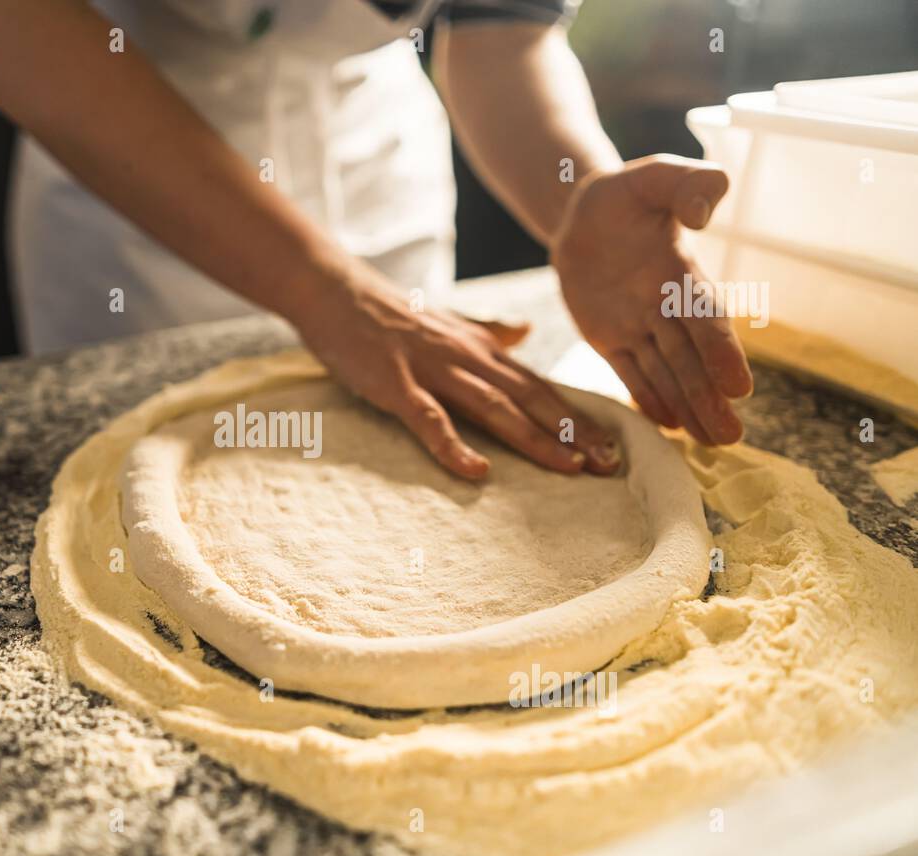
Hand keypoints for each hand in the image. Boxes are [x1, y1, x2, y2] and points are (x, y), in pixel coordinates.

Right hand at [289, 273, 621, 479]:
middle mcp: (467, 357)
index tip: (613, 444)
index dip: (577, 416)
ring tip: (571, 467)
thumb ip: (488, 330)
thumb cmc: (387, 312)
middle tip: (611, 464)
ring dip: (535, 439)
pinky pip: (429, 419)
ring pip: (494, 408)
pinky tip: (476, 472)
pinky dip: (453, 446)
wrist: (335, 291)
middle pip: (530, 398)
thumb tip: (525, 330)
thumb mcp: (447, 320)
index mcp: (480, 348)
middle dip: (573, 432)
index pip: (539, 386)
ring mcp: (432, 370)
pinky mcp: (396, 385)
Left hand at [551, 155, 752, 444]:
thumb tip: (708, 208)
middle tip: (731, 438)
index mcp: (681, 274)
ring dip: (688, 407)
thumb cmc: (624, 194)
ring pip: (666, 373)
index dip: (721, 352)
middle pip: (691, 359)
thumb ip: (686, 184)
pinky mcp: (611, 339)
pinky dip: (648, 398)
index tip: (739, 387)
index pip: (705, 318)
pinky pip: (631, 373)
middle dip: (709, 397)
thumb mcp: (653, 177)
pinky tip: (668, 426)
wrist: (581, 213)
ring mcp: (640, 326)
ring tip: (710, 443)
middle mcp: (666, 307)